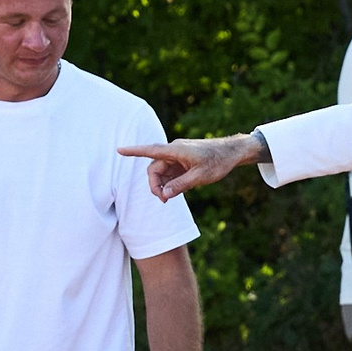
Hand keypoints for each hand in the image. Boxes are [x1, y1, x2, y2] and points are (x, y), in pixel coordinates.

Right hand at [121, 133, 267, 200]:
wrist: (232, 153)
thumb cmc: (217, 162)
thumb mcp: (200, 177)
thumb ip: (180, 185)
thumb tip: (164, 194)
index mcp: (176, 150)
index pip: (150, 151)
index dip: (134, 151)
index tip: (119, 150)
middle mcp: (174, 151)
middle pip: (154, 168)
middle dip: (155, 184)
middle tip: (163, 200)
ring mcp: (178, 156)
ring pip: (162, 172)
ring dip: (162, 185)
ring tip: (169, 198)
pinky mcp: (182, 162)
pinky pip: (170, 173)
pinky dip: (170, 183)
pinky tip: (178, 190)